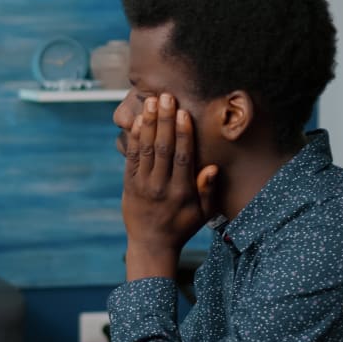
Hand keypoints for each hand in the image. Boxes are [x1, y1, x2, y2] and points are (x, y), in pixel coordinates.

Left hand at [121, 92, 217, 279]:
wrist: (151, 244)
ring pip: (145, 150)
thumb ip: (209, 191)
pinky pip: (131, 158)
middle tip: (166, 97)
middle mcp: (161, 186)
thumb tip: (212, 168)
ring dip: (148, 124)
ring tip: (151, 102)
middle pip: (162, 148)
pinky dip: (134, 139)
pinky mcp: (129, 185)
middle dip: (164, 121)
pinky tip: (137, 122)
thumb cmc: (183, 226)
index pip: (182, 158)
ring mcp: (142, 185)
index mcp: (181, 191)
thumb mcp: (203, 214)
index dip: (182, 134)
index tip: (183, 113)